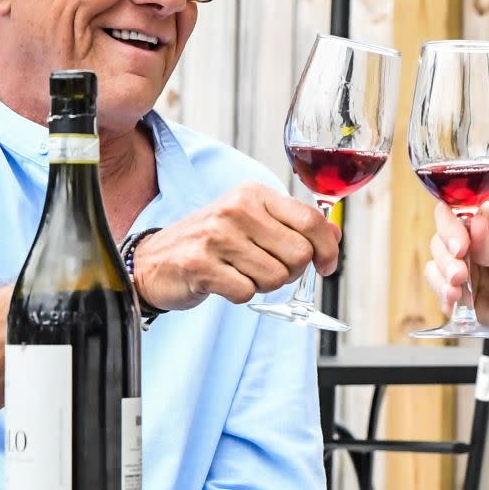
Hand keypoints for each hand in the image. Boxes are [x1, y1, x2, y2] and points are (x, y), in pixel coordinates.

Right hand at [129, 182, 338, 310]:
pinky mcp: (201, 265)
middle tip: (267, 269)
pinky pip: (246, 292)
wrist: (154, 260)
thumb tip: (334, 235)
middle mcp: (236, 210)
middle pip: (299, 254)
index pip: (311, 220)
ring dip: (263, 284)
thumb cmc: (209, 242)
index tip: (326, 265)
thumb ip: (294, 226)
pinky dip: (240, 294)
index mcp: (254, 195)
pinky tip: (224, 282)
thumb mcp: (253, 222)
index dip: (327, 248)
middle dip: (291, 272)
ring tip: (240, 273)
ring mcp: (217, 237)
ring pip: (276, 278)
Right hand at [426, 203, 488, 343]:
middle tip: (460, 273)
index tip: (460, 244)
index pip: (456, 214)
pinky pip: (444, 296)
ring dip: (440, 279)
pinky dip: (444, 299)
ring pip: (436, 268)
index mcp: (488, 224)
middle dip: (446, 258)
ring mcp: (467, 272)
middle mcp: (473, 245)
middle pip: (440, 242)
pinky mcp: (466, 298)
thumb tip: (475, 228)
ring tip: (456, 290)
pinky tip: (453, 303)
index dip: (451, 227)